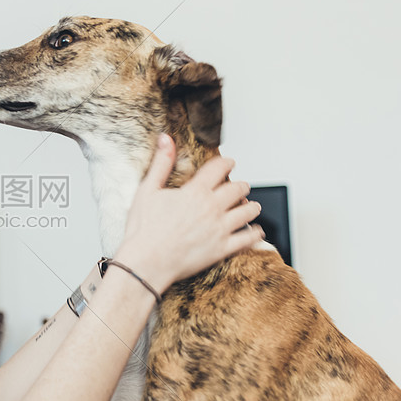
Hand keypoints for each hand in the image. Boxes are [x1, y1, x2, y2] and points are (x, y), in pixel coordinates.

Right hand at [115, 134, 263, 292]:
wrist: (146, 262)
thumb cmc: (143, 229)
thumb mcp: (147, 191)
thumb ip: (161, 164)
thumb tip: (165, 139)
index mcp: (196, 192)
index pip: (220, 168)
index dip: (227, 163)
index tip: (229, 162)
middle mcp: (212, 208)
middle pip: (238, 189)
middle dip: (241, 185)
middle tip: (240, 186)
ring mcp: (219, 229)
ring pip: (248, 212)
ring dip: (251, 206)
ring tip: (251, 205)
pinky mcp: (222, 249)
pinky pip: (247, 239)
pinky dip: (255, 233)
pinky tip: (256, 231)